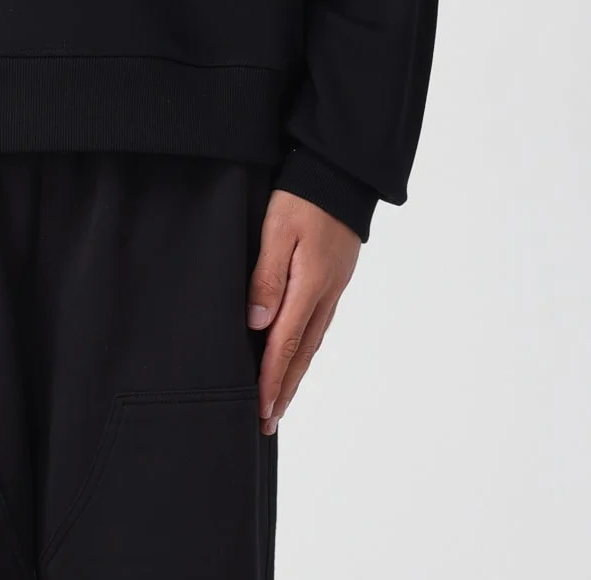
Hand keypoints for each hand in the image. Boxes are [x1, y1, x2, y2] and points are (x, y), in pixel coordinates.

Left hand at [247, 189, 359, 435]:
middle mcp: (325, 295)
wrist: (341, 175)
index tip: (259, 410)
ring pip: (311, 343)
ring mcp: (332, 289)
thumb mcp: (276, 228)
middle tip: (267, 422)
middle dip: (283, 389)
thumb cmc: (304, 196)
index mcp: (309, 285)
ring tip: (279, 401)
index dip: (270, 380)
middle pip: (301, 354)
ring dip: (294, 375)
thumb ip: (265, 275)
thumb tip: (257, 323)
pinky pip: (317, 326)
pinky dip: (304, 351)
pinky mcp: (333, 280)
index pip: (285, 344)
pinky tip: (296, 357)